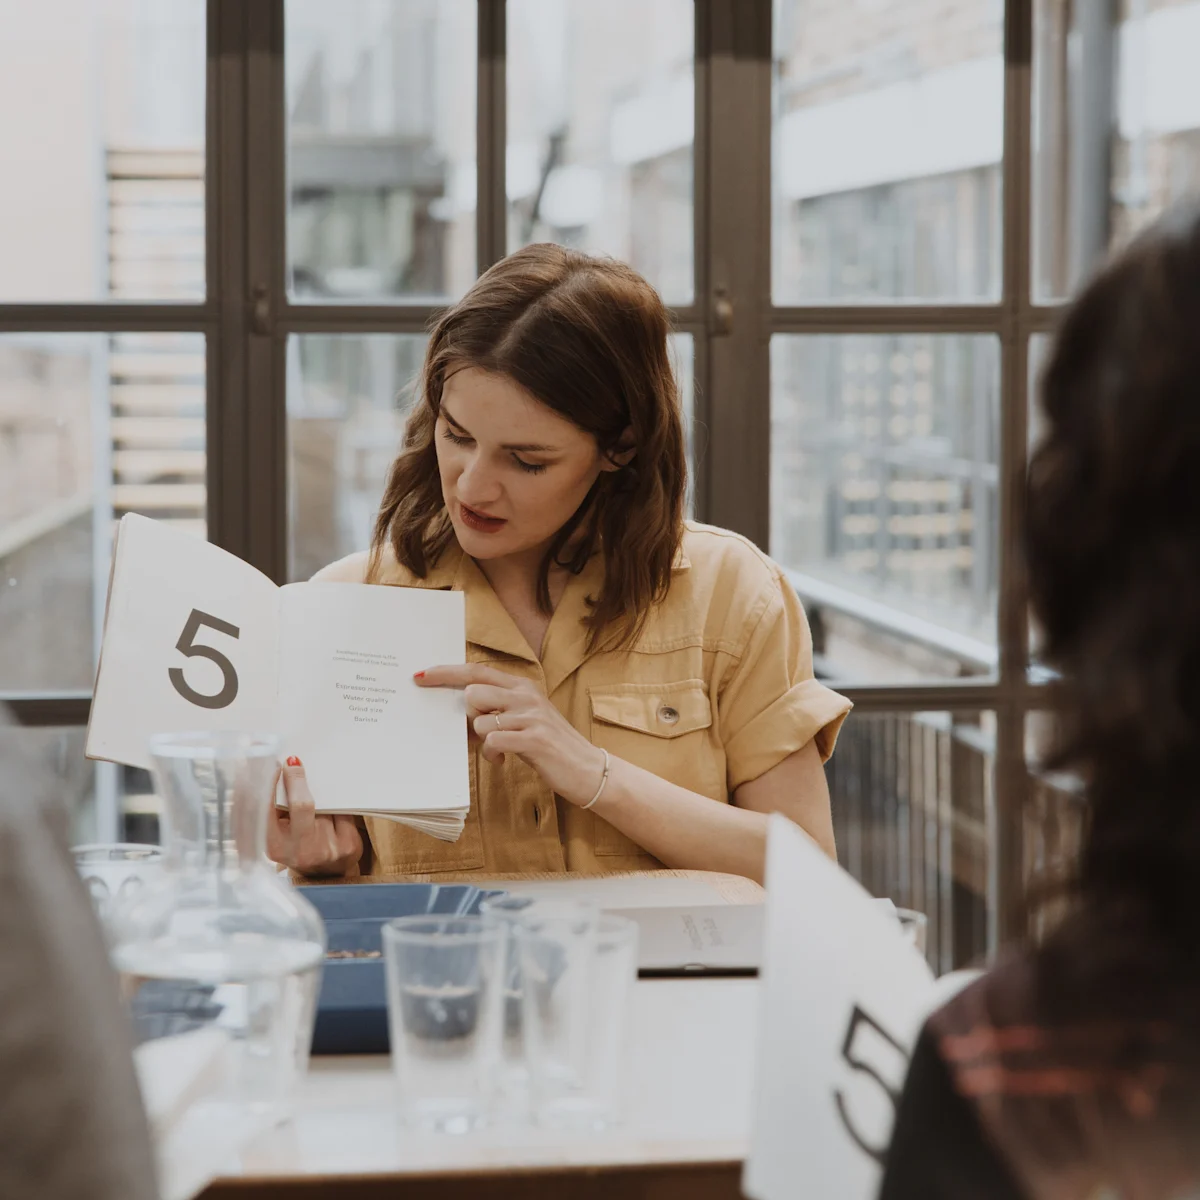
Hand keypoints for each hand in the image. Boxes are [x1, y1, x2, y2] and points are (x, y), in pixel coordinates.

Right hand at [266, 758, 362, 876]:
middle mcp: (300, 850)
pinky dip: (338, 809)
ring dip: (320, 798)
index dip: (271, 785)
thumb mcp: (279, 834)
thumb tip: (278, 769)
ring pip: (325, 806)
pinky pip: (344, 813)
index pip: (269, 811)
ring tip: (317, 805)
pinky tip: (333, 815)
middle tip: (294, 763)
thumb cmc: (298, 847)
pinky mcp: (349, 846)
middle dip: (297, 780)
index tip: (274, 765)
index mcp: (275, 846)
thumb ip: (276, 810)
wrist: (325, 876)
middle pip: (302, 805)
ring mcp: (327, 849)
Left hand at [415, 664, 607, 806]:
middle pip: (473, 691)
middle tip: (479, 731)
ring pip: (480, 720)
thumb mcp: (524, 720)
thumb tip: (462, 711)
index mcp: (522, 687)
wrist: (589, 769)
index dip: (446, 673)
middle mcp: (526, 695)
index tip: (421, 675)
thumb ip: (497, 711)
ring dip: (482, 740)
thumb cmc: (550, 746)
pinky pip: (493, 742)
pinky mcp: (535, 740)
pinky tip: (503, 760)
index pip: (476, 672)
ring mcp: (532, 716)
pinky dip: (491, 755)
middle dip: (467, 715)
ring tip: (498, 750)